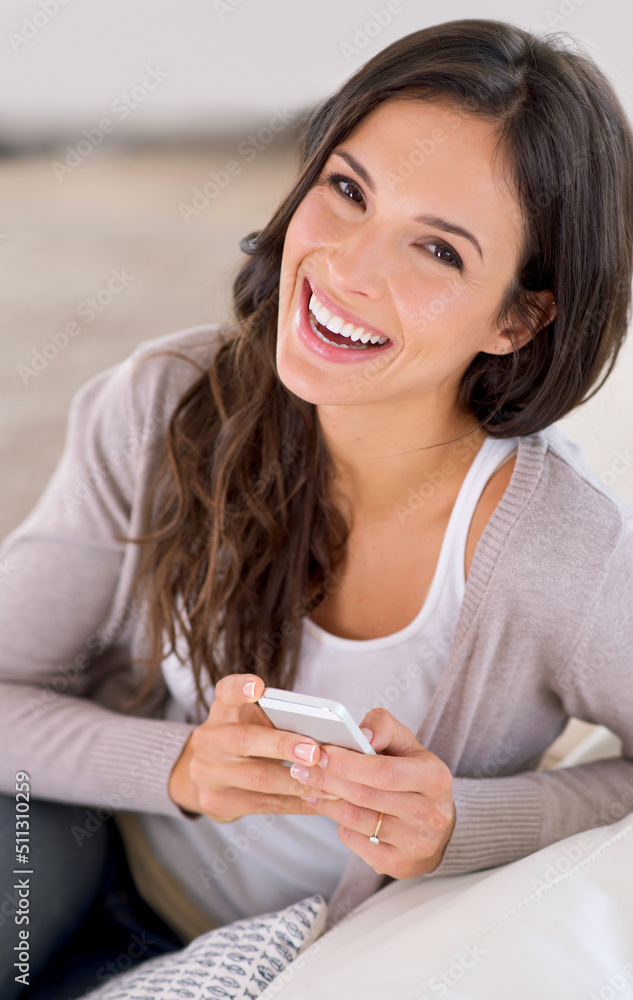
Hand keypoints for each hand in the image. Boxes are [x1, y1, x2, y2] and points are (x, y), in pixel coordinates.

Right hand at [168, 673, 338, 821]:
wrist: (206, 776)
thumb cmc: (242, 741)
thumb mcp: (251, 722)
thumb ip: (276, 721)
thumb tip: (322, 731)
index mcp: (221, 712)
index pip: (225, 692)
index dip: (239, 688)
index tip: (257, 686)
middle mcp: (210, 739)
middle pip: (246, 739)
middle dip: (283, 746)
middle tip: (314, 752)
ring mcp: (208, 773)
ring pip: (259, 778)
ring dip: (298, 782)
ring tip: (329, 785)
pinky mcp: (216, 802)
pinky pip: (264, 804)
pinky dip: (296, 803)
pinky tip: (317, 802)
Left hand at [289, 708, 454, 878]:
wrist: (436, 825)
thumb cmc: (415, 776)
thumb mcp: (408, 744)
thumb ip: (384, 727)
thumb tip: (362, 734)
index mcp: (434, 778)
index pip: (383, 771)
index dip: (347, 763)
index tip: (321, 752)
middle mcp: (430, 814)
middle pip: (364, 795)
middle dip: (327, 779)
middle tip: (301, 767)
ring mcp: (415, 844)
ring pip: (353, 819)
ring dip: (325, 799)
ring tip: (309, 783)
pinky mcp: (398, 864)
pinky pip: (354, 840)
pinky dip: (337, 821)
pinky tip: (329, 806)